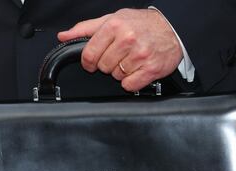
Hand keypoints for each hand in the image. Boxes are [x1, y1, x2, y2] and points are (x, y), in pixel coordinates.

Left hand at [58, 8, 182, 91]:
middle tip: (119, 55)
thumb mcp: (112, 19)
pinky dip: (131, 81)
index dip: (89, 61)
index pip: (89, 55)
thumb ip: (85, 29)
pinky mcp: (150, 69)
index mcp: (114, 26)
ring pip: (115, 76)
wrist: (172, 28)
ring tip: (130, 59)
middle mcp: (127, 39)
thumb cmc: (141, 24)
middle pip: (102, 67)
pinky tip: (137, 69)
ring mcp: (140, 55)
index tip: (94, 60)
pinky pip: (129, 85)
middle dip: (108, 64)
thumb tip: (63, 36)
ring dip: (120, 72)